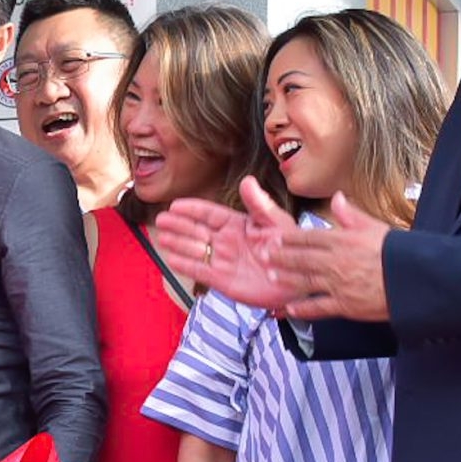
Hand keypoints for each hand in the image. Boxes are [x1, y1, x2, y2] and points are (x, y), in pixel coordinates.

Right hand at [151, 184, 296, 308]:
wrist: (299, 279)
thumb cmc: (292, 248)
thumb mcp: (277, 223)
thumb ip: (260, 205)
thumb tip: (247, 181)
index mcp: (238, 225)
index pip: (210, 214)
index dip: (192, 209)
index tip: (176, 205)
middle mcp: (227, 241)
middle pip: (197, 230)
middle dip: (179, 225)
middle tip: (161, 219)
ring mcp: (223, 261)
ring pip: (195, 250)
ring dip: (179, 244)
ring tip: (162, 237)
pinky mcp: (223, 281)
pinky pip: (200, 271)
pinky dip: (186, 266)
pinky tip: (172, 259)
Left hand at [253, 189, 392, 321]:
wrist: (413, 280)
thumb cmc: (397, 252)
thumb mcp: (375, 227)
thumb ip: (352, 214)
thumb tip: (337, 197)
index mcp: (343, 241)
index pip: (309, 238)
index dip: (289, 239)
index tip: (275, 238)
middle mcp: (336, 262)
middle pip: (301, 258)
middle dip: (280, 257)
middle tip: (263, 255)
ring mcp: (338, 285)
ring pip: (305, 281)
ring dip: (286, 278)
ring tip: (271, 275)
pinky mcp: (345, 305)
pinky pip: (318, 308)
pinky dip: (302, 309)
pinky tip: (288, 309)